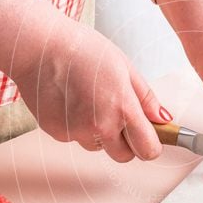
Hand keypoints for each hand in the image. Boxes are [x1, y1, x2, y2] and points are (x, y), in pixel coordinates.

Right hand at [13, 22, 168, 161]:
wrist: (39, 46)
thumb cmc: (82, 49)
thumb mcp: (124, 67)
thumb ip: (146, 98)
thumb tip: (163, 119)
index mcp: (122, 108)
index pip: (148, 150)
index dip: (151, 144)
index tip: (149, 136)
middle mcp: (100, 126)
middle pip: (124, 156)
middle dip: (126, 142)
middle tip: (118, 115)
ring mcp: (76, 132)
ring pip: (97, 146)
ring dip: (98, 133)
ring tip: (88, 100)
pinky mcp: (56, 133)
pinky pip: (75, 137)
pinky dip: (76, 125)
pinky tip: (70, 100)